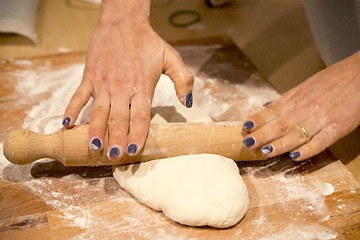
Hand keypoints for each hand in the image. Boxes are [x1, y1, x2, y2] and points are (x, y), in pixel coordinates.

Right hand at [62, 0, 193, 159]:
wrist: (123, 22)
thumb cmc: (148, 42)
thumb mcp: (171, 58)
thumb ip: (182, 79)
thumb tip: (187, 102)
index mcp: (141, 87)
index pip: (140, 117)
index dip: (138, 135)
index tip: (134, 152)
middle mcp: (121, 88)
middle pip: (119, 119)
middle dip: (117, 139)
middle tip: (114, 157)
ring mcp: (103, 84)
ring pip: (98, 111)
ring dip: (95, 130)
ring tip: (94, 147)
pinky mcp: (89, 77)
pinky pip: (78, 96)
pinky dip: (72, 110)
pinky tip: (67, 125)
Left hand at [242, 51, 359, 160]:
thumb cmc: (332, 80)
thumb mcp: (306, 86)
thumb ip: (287, 99)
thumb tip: (267, 108)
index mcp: (297, 99)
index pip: (273, 111)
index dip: (258, 120)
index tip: (244, 127)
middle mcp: (306, 109)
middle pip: (281, 125)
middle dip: (262, 135)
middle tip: (247, 143)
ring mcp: (322, 119)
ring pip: (298, 134)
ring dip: (280, 144)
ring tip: (265, 152)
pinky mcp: (338, 127)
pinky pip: (322, 141)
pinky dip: (308, 149)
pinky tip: (295, 156)